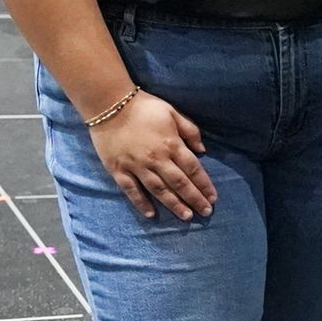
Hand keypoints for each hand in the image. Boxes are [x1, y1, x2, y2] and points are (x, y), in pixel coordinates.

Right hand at [90, 93, 217, 220]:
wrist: (108, 103)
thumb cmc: (143, 107)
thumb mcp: (172, 112)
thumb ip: (190, 131)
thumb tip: (202, 150)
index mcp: (171, 144)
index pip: (193, 169)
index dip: (204, 185)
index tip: (213, 198)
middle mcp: (156, 159)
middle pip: (179, 183)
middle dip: (194, 199)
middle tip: (206, 212)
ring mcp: (136, 166)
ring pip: (159, 190)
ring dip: (174, 205)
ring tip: (186, 216)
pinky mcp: (118, 170)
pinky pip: (131, 190)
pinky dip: (141, 203)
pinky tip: (151, 214)